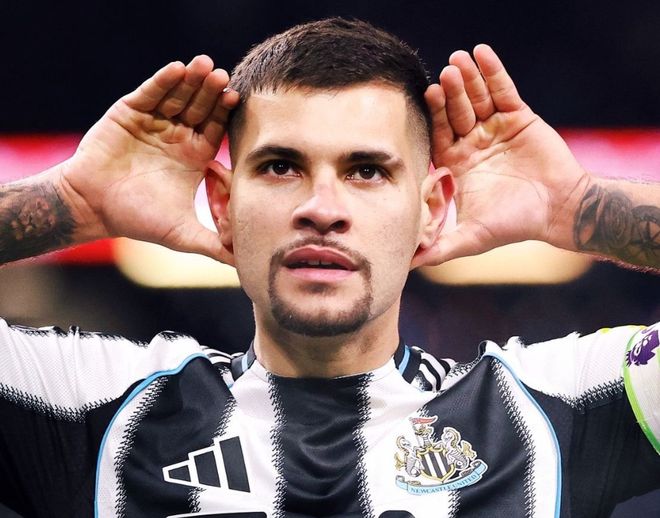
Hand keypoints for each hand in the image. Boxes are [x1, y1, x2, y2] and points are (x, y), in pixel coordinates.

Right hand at [59, 55, 238, 261]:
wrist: (93, 207)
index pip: (216, 129)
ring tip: (204, 65)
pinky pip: (150, 93)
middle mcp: (177, 135)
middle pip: (200, 107)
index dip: (225, 115)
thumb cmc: (138, 219)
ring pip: (178, 96)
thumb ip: (214, 246)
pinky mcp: (130, 113)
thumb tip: (245, 266)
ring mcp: (154, 122)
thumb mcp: (183, 234)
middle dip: (210, 92)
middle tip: (223, 77)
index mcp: (194, 155)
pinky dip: (163, 82)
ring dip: (191, 81)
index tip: (237, 100)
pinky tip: (177, 70)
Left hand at [423, 45, 590, 263]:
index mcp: (457, 164)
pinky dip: (494, 72)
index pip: (439, 134)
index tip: (426, 96)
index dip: (434, 116)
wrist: (559, 211)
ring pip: (477, 98)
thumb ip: (440, 248)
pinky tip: (482, 53)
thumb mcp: (471, 238)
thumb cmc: (514, 224)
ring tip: (459, 60)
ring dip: (468, 79)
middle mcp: (472, 143)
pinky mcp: (518, 117)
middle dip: (450, 94)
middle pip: (456, 111)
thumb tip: (407, 265)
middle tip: (443, 77)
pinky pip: (504, 90)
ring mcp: (494, 128)